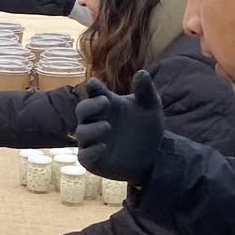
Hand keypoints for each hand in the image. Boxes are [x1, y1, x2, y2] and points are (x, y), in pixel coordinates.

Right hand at [73, 70, 164, 185]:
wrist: (153, 156)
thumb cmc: (147, 126)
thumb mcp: (151, 107)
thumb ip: (146, 91)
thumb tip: (142, 73)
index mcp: (107, 103)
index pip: (94, 92)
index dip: (93, 87)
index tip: (94, 84)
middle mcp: (95, 120)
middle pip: (82, 110)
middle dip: (89, 105)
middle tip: (104, 102)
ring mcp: (92, 141)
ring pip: (81, 132)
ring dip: (92, 128)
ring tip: (107, 126)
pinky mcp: (93, 160)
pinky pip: (84, 156)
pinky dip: (91, 151)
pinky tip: (103, 147)